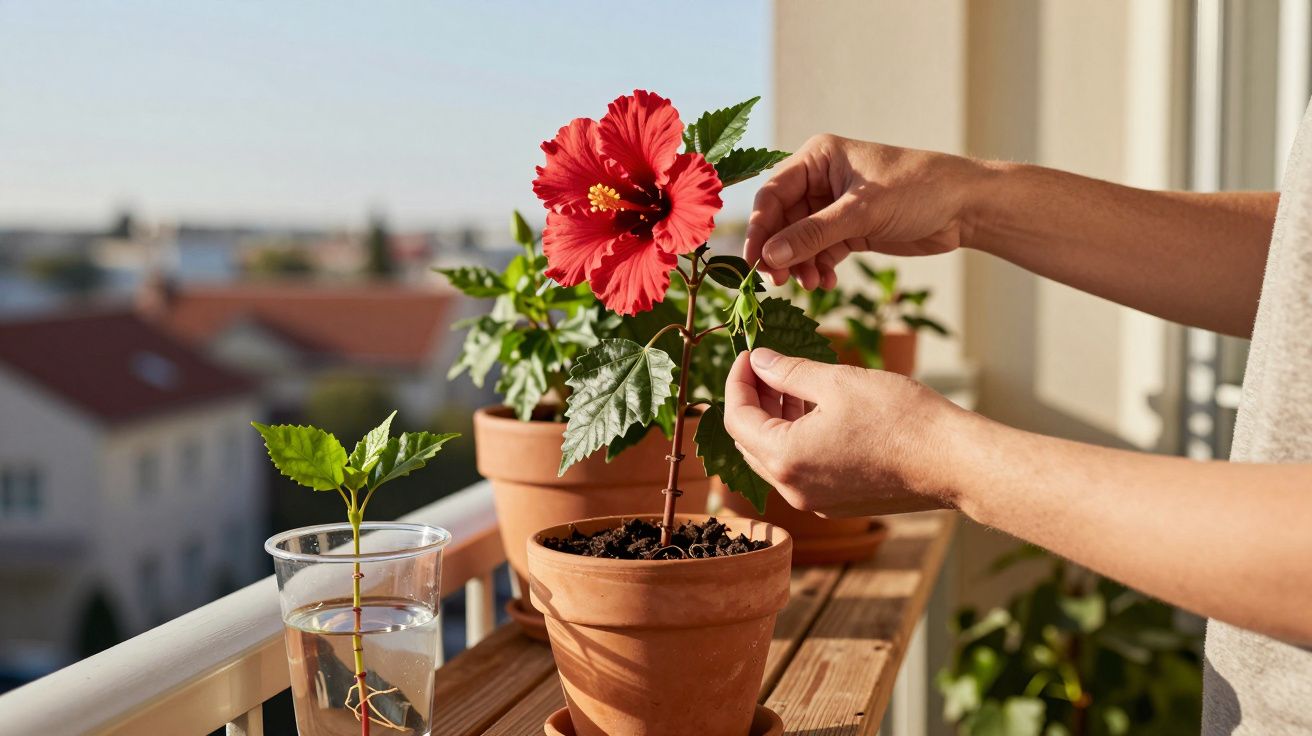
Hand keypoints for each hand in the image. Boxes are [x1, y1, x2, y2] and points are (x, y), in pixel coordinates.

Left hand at [722, 348, 961, 515]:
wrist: (953, 462)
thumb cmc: (899, 418)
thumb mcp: (836, 382)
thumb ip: (788, 372)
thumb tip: (759, 361)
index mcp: (786, 458)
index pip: (737, 419)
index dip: (738, 382)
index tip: (750, 354)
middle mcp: (793, 489)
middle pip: (750, 442)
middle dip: (754, 400)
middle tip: (767, 366)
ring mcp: (815, 501)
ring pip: (776, 458)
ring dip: (776, 420)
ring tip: (794, 383)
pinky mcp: (837, 503)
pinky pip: (802, 470)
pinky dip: (798, 440)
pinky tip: (817, 411)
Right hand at [744, 135, 984, 287]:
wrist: (965, 206)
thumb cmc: (918, 190)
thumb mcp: (861, 211)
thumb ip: (813, 234)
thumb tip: (769, 256)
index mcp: (818, 158)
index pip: (772, 193)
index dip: (759, 228)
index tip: (753, 262)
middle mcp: (821, 179)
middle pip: (782, 220)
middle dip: (781, 251)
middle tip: (780, 281)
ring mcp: (834, 206)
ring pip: (800, 240)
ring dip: (800, 264)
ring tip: (810, 285)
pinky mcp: (850, 229)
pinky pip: (821, 251)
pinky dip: (819, 268)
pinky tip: (826, 283)